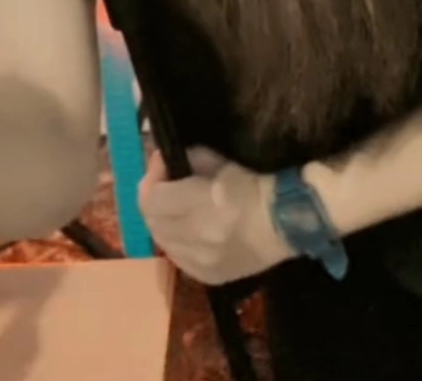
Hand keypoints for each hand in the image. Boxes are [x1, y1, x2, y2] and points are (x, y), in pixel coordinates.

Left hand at [138, 146, 292, 285]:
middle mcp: (196, 239)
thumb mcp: (220, 163)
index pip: (152, 199)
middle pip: (153, 222)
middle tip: (162, 185)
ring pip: (162, 243)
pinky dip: (175, 244)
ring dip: (161, 223)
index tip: (161, 164)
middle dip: (152, 200)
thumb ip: (190, 160)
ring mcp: (201, 263)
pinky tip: (184, 232)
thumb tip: (167, 162)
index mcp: (199, 206)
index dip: (151, 179)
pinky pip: (178, 260)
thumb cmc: (253, 187)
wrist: (286, 224)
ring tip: (172, 209)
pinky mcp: (209, 278)